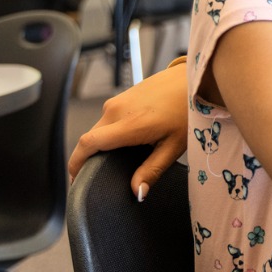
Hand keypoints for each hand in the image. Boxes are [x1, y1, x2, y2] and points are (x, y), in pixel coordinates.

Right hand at [67, 61, 189, 195]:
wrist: (195, 79)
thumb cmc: (188, 110)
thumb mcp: (174, 146)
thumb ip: (152, 170)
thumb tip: (137, 192)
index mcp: (128, 124)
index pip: (88, 144)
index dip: (76, 164)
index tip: (76, 180)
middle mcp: (115, 110)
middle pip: (91, 139)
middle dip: (89, 158)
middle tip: (97, 175)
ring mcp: (117, 100)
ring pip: (99, 129)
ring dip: (102, 145)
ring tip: (116, 160)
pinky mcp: (122, 96)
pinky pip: (108, 118)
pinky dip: (110, 132)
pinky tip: (127, 142)